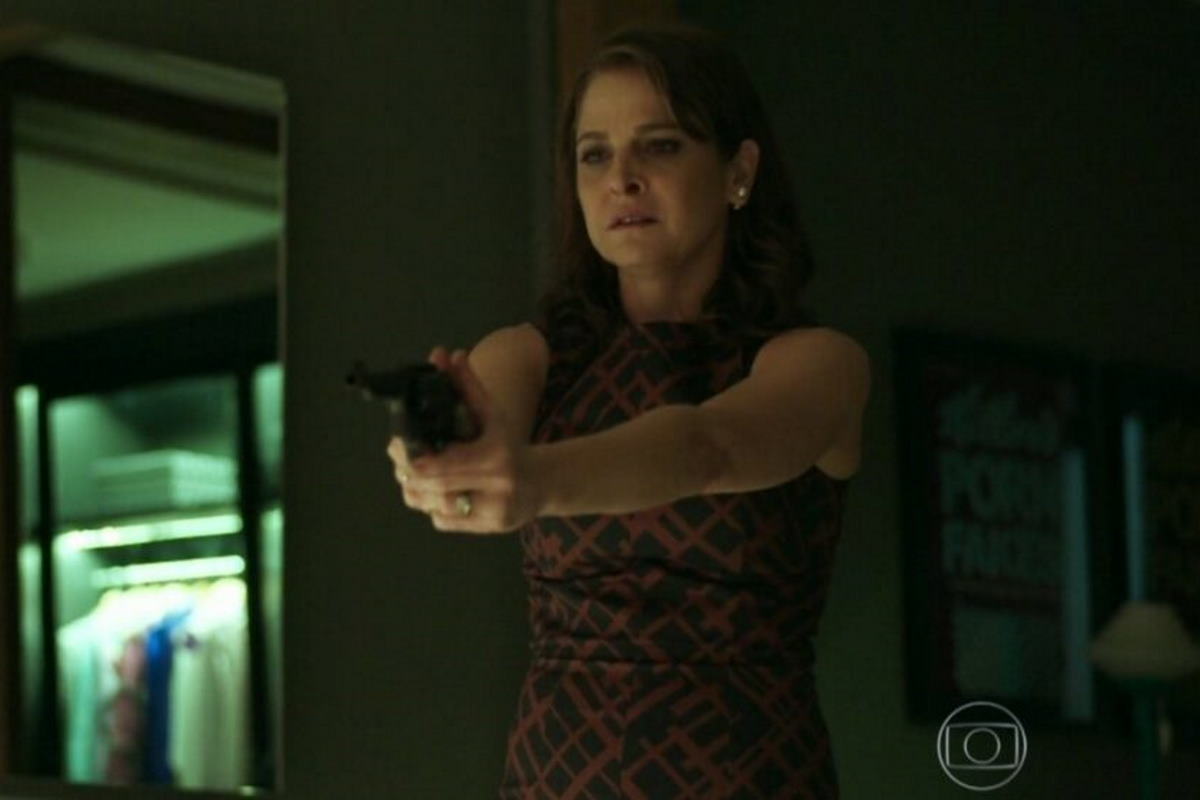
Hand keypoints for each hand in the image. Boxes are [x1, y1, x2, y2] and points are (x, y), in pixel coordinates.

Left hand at [386, 346, 541, 533]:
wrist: (539, 483)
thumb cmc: (509, 443)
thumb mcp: (491, 412)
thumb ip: (467, 384)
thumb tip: (444, 354)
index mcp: (495, 457)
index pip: (440, 465)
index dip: (413, 459)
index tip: (399, 444)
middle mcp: (495, 489)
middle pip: (431, 487)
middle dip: (409, 472)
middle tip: (399, 457)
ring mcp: (491, 514)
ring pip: (431, 506)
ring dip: (416, 490)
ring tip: (415, 474)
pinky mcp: (485, 530)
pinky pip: (441, 520)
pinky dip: (432, 506)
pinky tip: (438, 492)